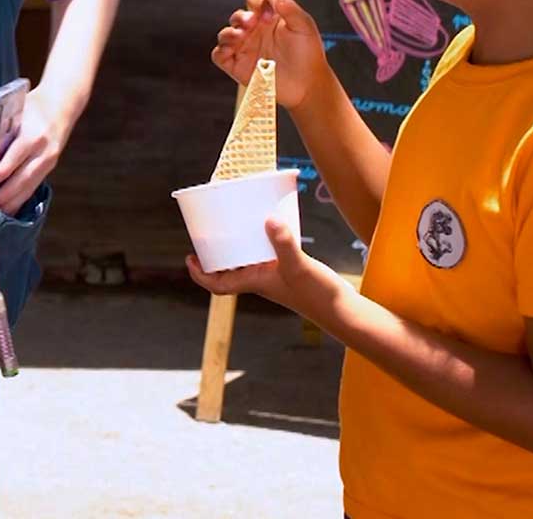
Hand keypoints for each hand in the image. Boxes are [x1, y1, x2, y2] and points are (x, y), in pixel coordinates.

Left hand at [0, 84, 76, 213]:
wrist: (63, 104)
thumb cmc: (33, 106)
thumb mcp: (17, 111)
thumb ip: (2, 128)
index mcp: (35, 133)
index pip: (17, 154)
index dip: (4, 169)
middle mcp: (44, 150)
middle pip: (24, 176)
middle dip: (5, 193)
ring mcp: (49, 160)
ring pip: (29, 186)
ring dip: (12, 201)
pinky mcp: (50, 167)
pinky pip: (33, 187)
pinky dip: (20, 199)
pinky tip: (8, 208)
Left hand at [187, 217, 345, 316]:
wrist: (343, 311)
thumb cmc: (317, 295)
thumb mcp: (297, 266)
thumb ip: (284, 244)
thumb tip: (269, 220)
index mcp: (253, 282)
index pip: (217, 285)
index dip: (199, 274)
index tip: (189, 258)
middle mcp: (260, 280)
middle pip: (228, 270)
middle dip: (215, 255)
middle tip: (207, 234)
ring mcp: (274, 275)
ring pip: (246, 261)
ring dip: (236, 247)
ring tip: (231, 225)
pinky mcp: (290, 270)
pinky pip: (266, 255)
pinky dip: (263, 241)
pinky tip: (270, 226)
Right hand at [211, 0, 327, 109]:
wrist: (307, 84)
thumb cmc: (308, 55)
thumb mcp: (304, 26)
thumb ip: (290, 8)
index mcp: (269, 19)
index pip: (254, 1)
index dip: (257, 1)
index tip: (266, 8)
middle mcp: (255, 32)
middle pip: (238, 16)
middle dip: (241, 17)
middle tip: (252, 22)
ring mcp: (245, 48)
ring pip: (225, 34)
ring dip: (229, 32)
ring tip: (241, 36)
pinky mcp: (237, 66)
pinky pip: (219, 55)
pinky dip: (220, 51)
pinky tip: (231, 50)